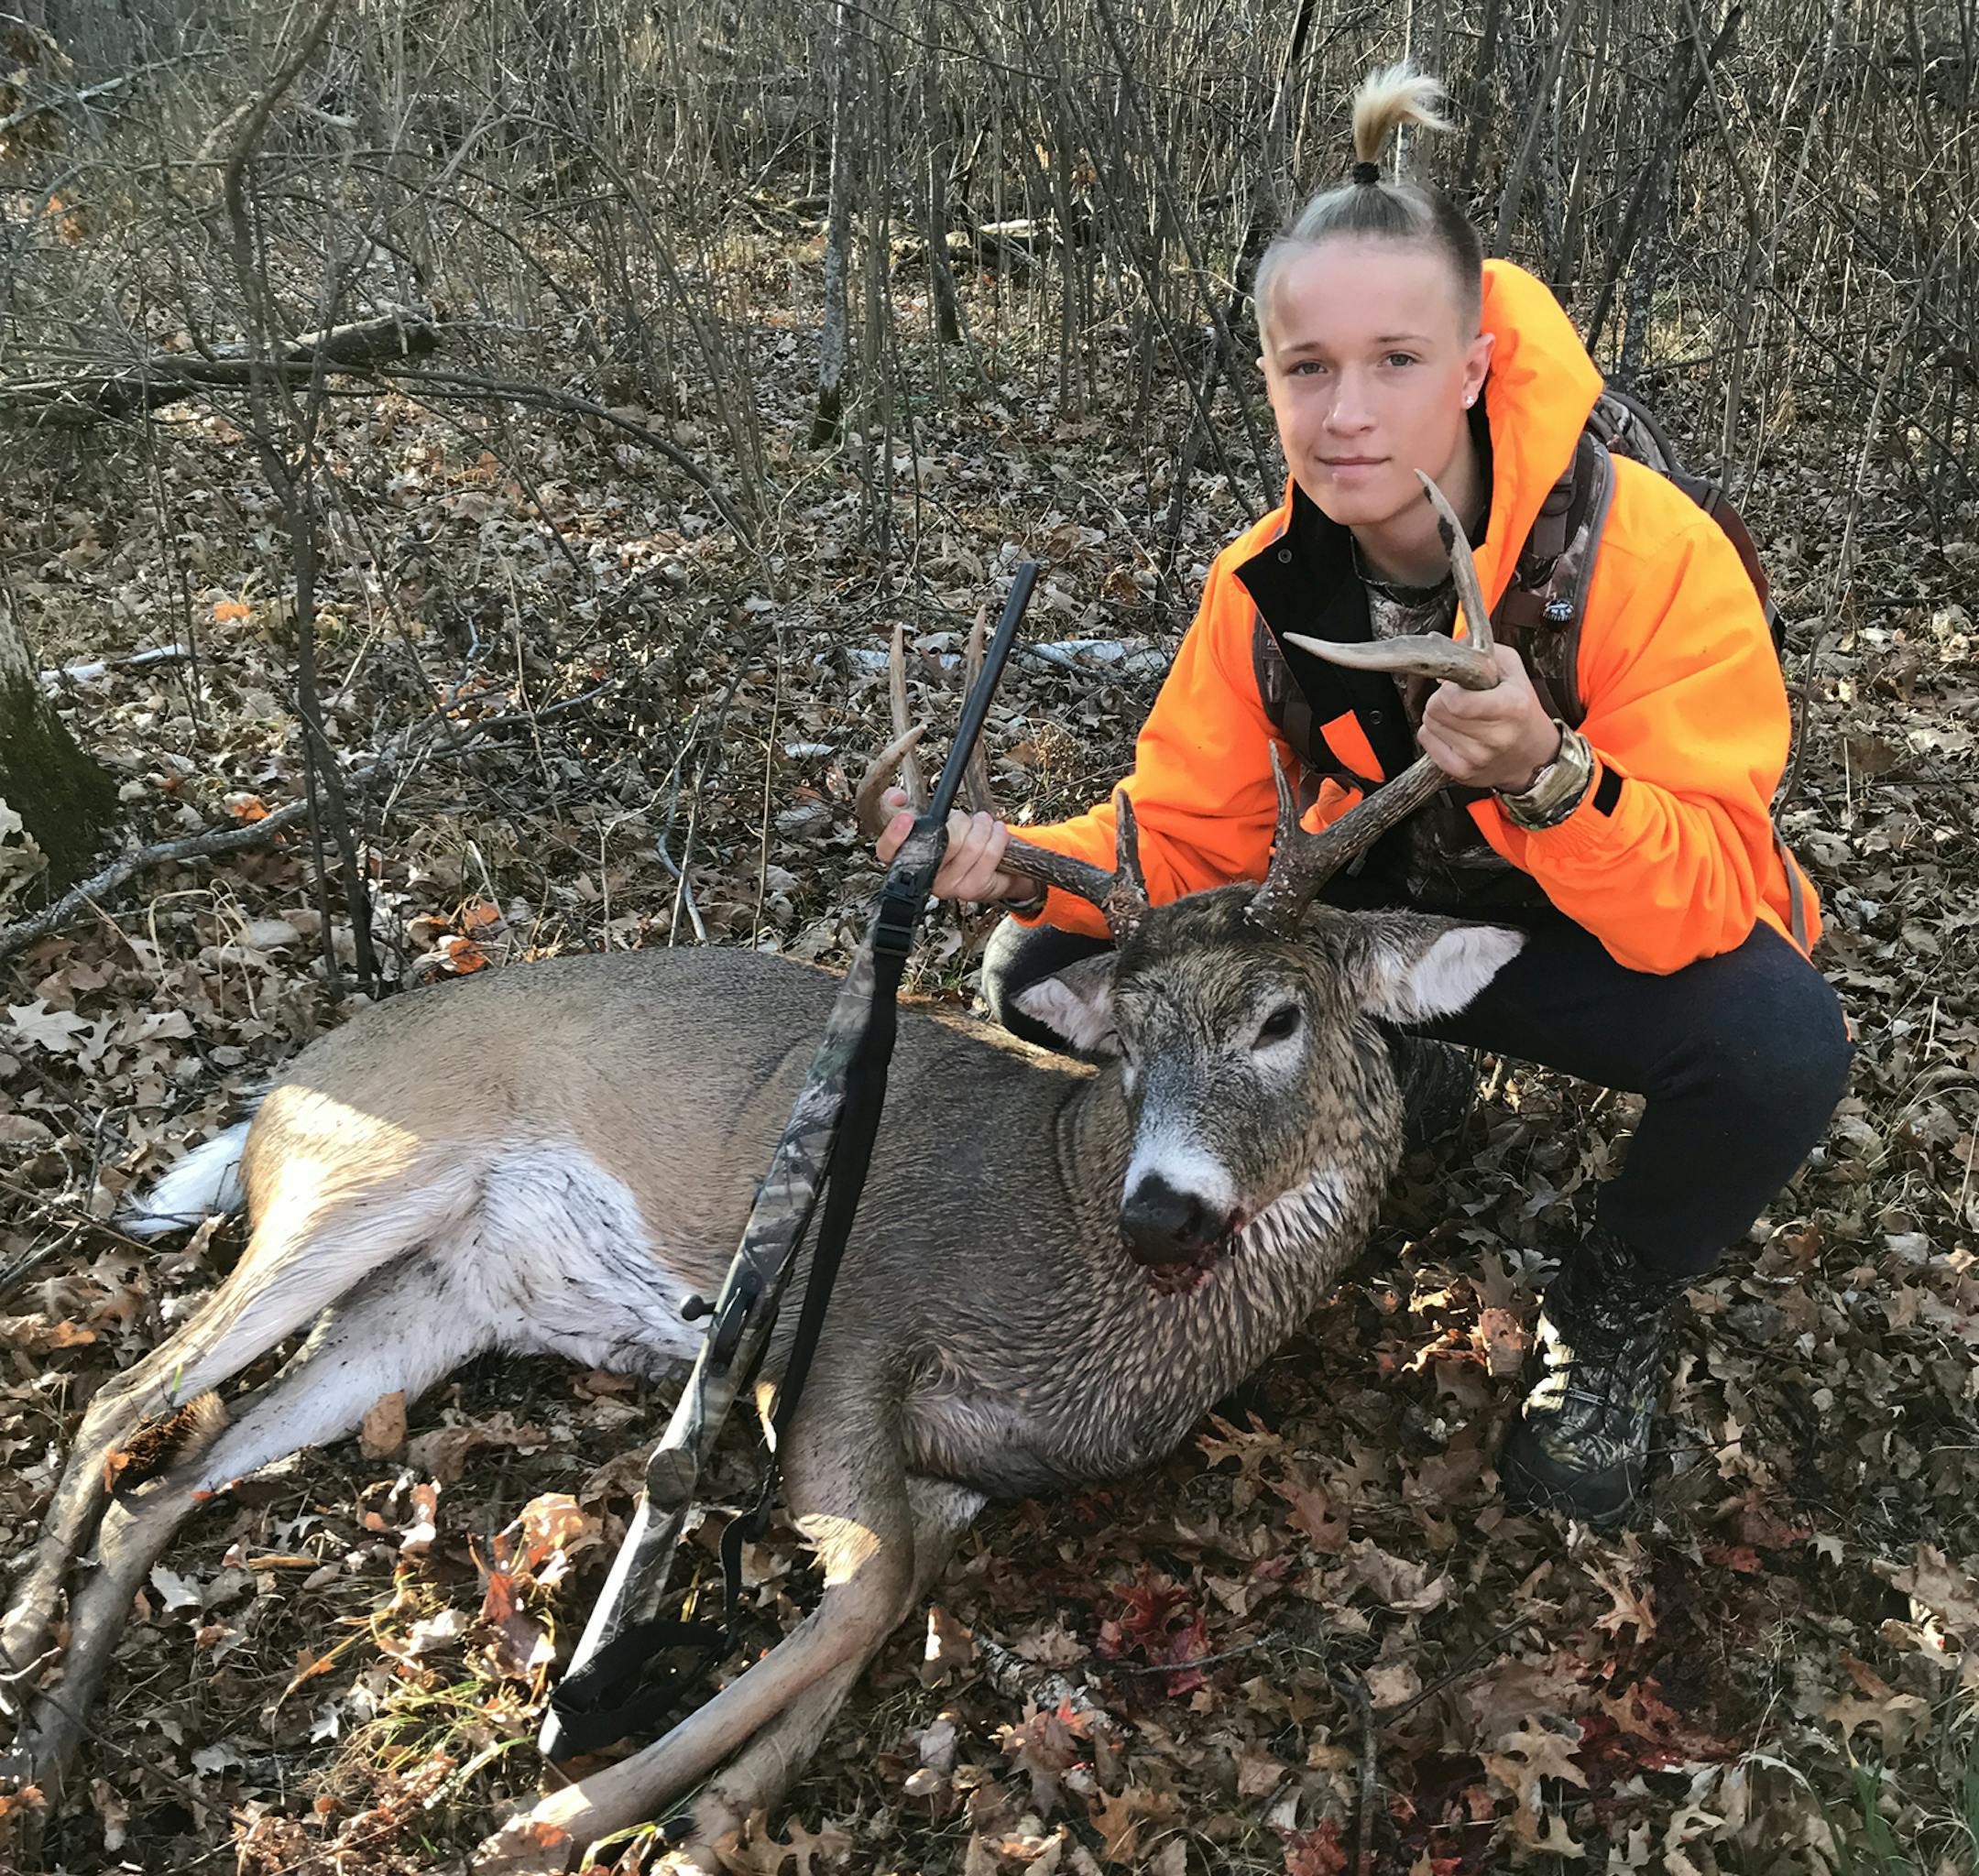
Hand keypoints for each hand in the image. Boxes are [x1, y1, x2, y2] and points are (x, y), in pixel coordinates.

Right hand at [874, 788, 1033, 903]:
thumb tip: (895, 796)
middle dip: (960, 822)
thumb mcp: (933, 824)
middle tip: (966, 819)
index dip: (893, 835)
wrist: (990, 874)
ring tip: (984, 822)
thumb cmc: (955, 844)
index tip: (905, 817)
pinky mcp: (970, 890)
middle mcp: (923, 877)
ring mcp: (946, 887)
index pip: (887, 850)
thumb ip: (911, 807)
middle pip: (943, 841)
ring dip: (982, 827)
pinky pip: (988, 855)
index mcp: (905, 859)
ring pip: (970, 846)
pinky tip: (997, 832)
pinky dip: (997, 837)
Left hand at [1416, 644, 1561, 791]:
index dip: (1450, 689)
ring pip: (1428, 724)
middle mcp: (1495, 736)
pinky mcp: (1461, 772)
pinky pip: (1426, 741)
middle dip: (1442, 699)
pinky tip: (1456, 733)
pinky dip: (1435, 733)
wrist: (1532, 756)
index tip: (1460, 686)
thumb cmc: (1521, 710)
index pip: (1455, 701)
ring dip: (1439, 716)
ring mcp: (1476, 758)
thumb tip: (1446, 649)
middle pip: (1435, 709)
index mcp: (1511, 707)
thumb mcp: (1512, 670)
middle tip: (1461, 700)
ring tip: (1462, 717)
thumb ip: (1481, 651)